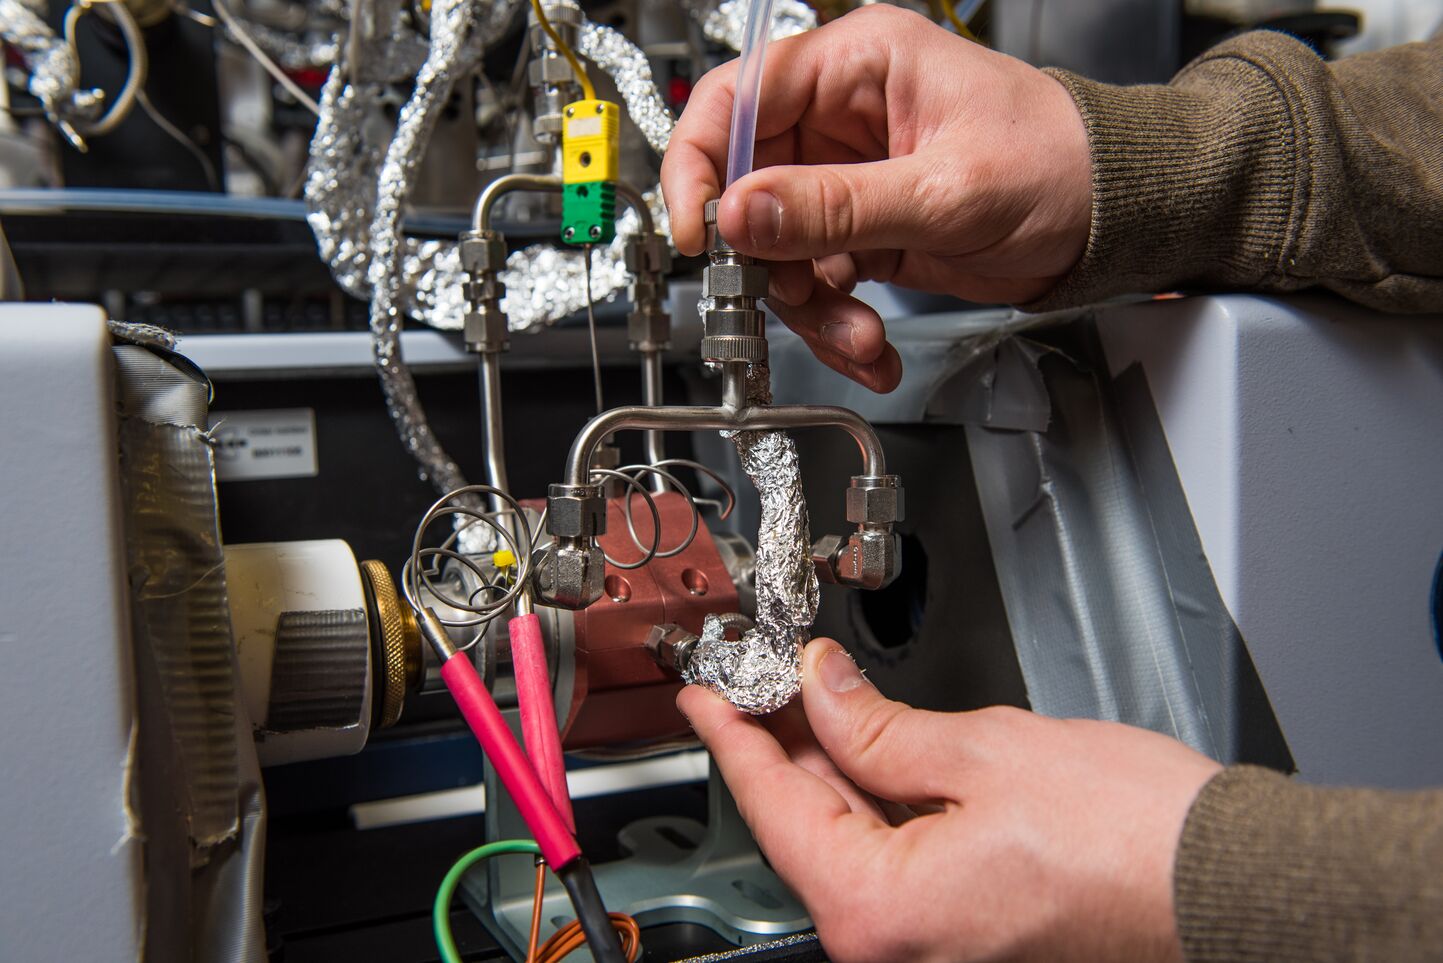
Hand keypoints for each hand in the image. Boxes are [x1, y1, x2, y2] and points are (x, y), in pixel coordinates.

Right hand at [661, 5, 1091, 392]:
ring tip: (858, 336)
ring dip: (808, 307)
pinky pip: (817, 282)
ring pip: (778, 248)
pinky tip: (869, 349)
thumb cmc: (1058, 165)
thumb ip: (836, 206)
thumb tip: (739, 215)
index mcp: (857, 67)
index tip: (703, 231)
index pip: (738, 99)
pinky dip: (835, 326)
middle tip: (787, 297)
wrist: (1109, 220)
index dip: (703, 164)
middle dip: (765, 259)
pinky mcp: (862, 232)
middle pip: (746, 186)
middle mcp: (840, 120)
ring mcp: (847, 180)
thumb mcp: (944, 190)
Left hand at [678, 639, 1220, 962]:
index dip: (733, 737)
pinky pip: (899, 857)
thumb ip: (877, 725)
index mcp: (879, 910)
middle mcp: (897, 945)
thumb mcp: (981, 751)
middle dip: (784, 743)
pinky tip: (879, 744)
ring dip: (834, 766)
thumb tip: (820, 689)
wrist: (1230, 884)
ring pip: (853, 840)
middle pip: (808, 826)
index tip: (704, 696)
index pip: (772, 807)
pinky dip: (882, 797)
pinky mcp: (969, 929)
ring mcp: (934, 943)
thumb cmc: (1134, 839)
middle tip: (763, 679)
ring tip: (816, 695)